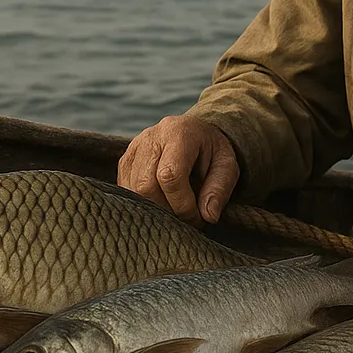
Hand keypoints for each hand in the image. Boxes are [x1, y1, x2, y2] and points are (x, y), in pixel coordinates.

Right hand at [117, 115, 238, 226]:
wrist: (195, 133)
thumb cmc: (212, 151)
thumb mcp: (227, 165)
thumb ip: (219, 189)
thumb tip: (208, 216)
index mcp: (179, 133)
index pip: (170, 175)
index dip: (182, 204)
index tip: (197, 218)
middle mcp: (151, 138)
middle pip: (146, 185)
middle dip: (167, 210)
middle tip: (186, 219)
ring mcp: (134, 148)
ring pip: (133, 191)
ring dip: (155, 210)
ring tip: (176, 211)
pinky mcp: (125, 161)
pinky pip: (127, 191)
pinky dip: (144, 205)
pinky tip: (162, 204)